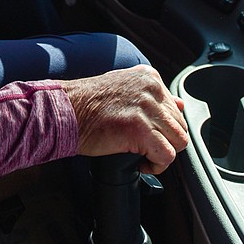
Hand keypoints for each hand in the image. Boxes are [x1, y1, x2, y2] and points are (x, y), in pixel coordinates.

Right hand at [59, 64, 188, 174]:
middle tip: (143, 147)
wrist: (64, 111)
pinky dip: (157, 166)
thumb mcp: (124, 86)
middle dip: (165, 141)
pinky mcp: (140, 130)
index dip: (162, 126)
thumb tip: (179, 105)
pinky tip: (140, 163)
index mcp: (149, 77)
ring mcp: (147, 109)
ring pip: (179, 141)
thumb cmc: (86, 103)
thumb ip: (152, 94)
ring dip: (162, 153)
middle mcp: (152, 89)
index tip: (145, 133)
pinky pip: (166, 156)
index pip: (175, 108)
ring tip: (143, 156)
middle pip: (180, 125)